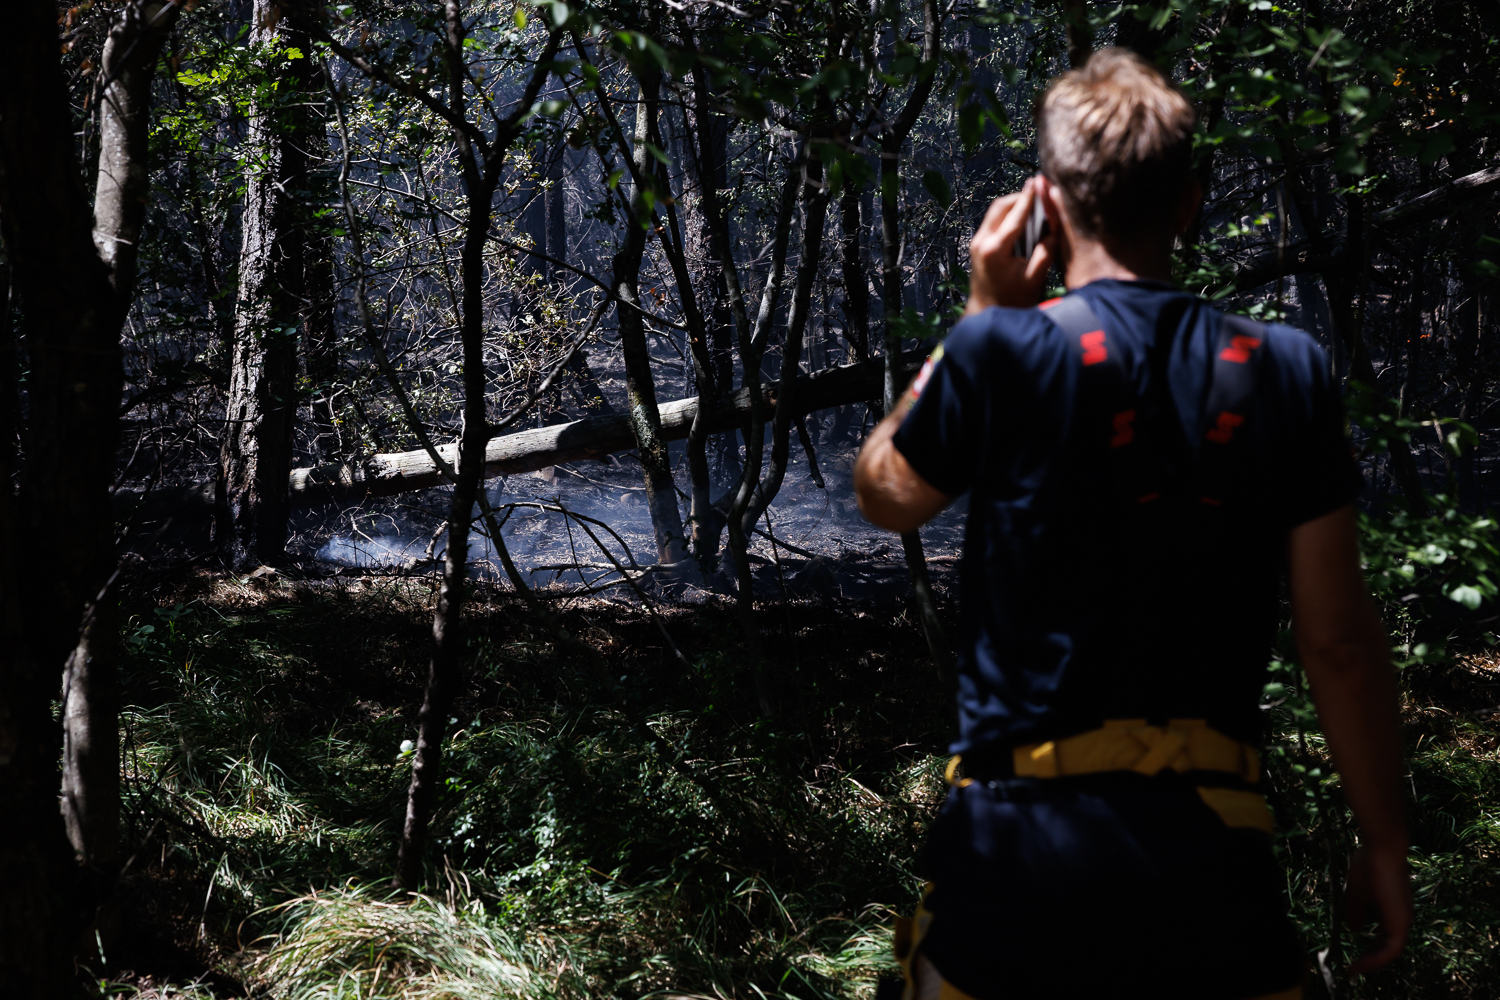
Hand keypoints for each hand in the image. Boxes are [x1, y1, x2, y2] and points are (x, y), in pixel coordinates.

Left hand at [964, 177, 1057, 316]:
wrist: (986, 314)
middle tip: (1040, 193)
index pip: (1015, 215)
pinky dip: (1008, 216)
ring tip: (1035, 205)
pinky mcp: (977, 245)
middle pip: (1001, 206)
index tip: (1039, 182)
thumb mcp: (1033, 280)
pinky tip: (1024, 220)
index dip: (1029, 197)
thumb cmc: (1012, 301)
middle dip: (1021, 197)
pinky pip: (993, 222)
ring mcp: (976, 243)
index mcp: (995, 250)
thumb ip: (1045, 253)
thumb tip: (1054, 230)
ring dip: (1014, 205)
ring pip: (995, 212)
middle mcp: (981, 242)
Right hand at [1344, 843, 1411, 975]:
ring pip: (1390, 951)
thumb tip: (1354, 929)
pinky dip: (1376, 959)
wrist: (1382, 850)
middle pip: (1387, 947)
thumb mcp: (1357, 893)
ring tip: (1354, 970)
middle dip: (1369, 959)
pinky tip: (1360, 964)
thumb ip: (1356, 911)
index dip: (1368, 947)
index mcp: (1392, 910)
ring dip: (1372, 962)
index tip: (1352, 955)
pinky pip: (1391, 949)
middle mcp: (1401, 918)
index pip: (1382, 936)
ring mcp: (1403, 921)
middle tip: (1351, 968)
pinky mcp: (1400, 923)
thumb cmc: (1369, 865)